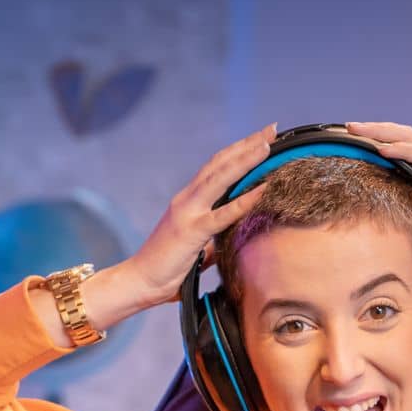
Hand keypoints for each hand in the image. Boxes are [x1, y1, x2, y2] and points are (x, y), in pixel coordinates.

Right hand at [121, 123, 278, 308]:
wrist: (139, 281)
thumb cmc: (166, 268)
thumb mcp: (195, 249)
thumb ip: (211, 240)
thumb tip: (229, 240)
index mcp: (188, 201)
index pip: (216, 168)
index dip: (238, 151)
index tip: (261, 139)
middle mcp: (186, 199)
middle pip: (220, 164)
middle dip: (247, 145)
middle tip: (271, 129)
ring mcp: (187, 213)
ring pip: (220, 178)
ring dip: (245, 159)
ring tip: (267, 145)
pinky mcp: (191, 232)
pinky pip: (222, 214)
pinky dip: (243, 201)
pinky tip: (262, 189)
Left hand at [344, 121, 411, 252]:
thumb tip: (383, 236)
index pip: (399, 148)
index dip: (377, 141)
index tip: (352, 141)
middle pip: (400, 136)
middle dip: (373, 130)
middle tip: (347, 127)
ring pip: (408, 138)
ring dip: (381, 132)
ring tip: (358, 130)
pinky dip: (402, 150)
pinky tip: (384, 149)